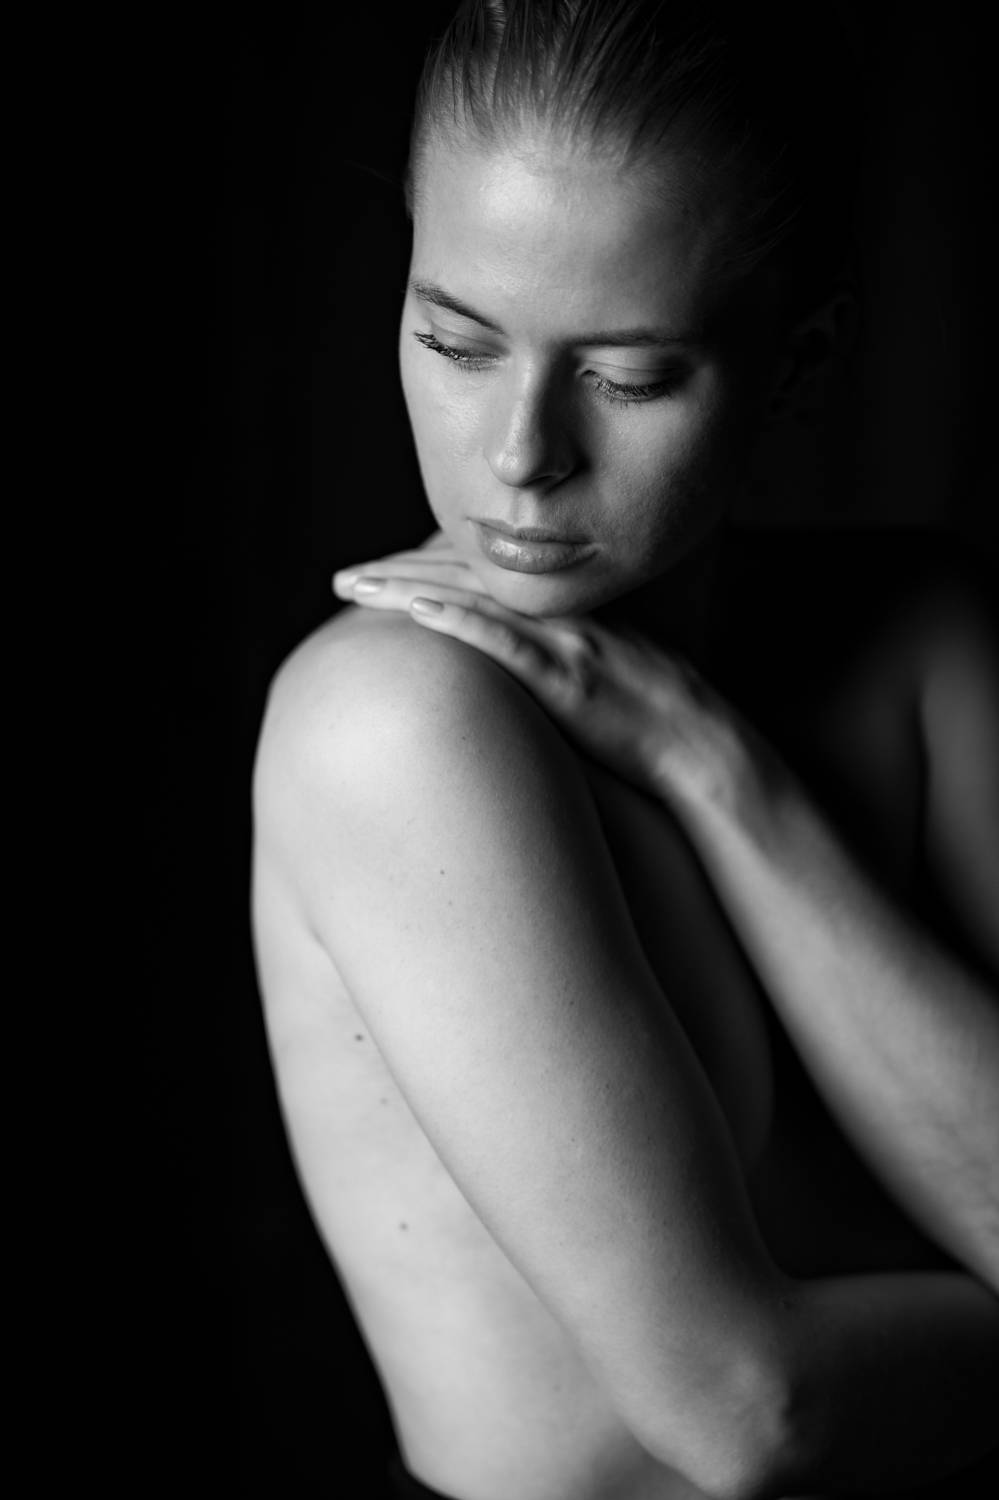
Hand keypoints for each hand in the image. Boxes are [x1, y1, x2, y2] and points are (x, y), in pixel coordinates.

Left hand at [333, 544, 753, 808]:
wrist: (699, 743)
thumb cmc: (648, 719)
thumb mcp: (597, 670)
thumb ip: (551, 656)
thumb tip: (505, 665)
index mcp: (562, 606)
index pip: (482, 573)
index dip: (427, 566)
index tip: (382, 570)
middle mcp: (559, 610)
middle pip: (464, 577)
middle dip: (397, 572)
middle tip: (342, 577)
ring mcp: (563, 639)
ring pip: (471, 598)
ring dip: (406, 588)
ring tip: (354, 586)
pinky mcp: (567, 676)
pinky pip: (504, 642)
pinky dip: (458, 622)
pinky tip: (415, 610)